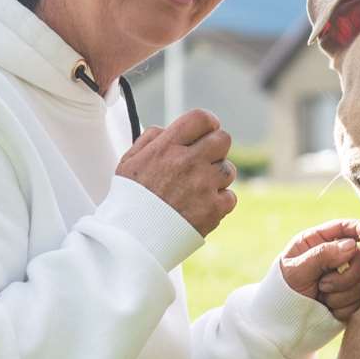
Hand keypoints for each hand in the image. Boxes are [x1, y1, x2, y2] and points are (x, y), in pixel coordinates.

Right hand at [116, 109, 236, 236]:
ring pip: (228, 169)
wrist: (132, 240)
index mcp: (167, 147)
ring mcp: (203, 185)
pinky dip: (219, 202)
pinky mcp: (213, 209)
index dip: (208, 124)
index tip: (205, 133)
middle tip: (203, 162)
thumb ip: (150, 139)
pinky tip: (201, 206)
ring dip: (216, 177)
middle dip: (215, 148)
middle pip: (223, 140)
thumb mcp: (129, 162)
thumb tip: (168, 129)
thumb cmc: (129, 200)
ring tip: (197, 189)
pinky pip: (230, 197)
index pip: (201, 118)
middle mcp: (187, 162)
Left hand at [280, 220, 359, 321]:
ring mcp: (345, 277)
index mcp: (319, 242)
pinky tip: (327, 308)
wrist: (282, 322)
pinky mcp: (351, 297)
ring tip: (322, 297)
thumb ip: (321, 255)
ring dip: (342, 293)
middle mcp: (336, 257)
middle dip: (346, 275)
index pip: (346, 228)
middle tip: (323, 285)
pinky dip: (343, 306)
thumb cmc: (283, 290)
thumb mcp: (295, 270)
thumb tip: (351, 245)